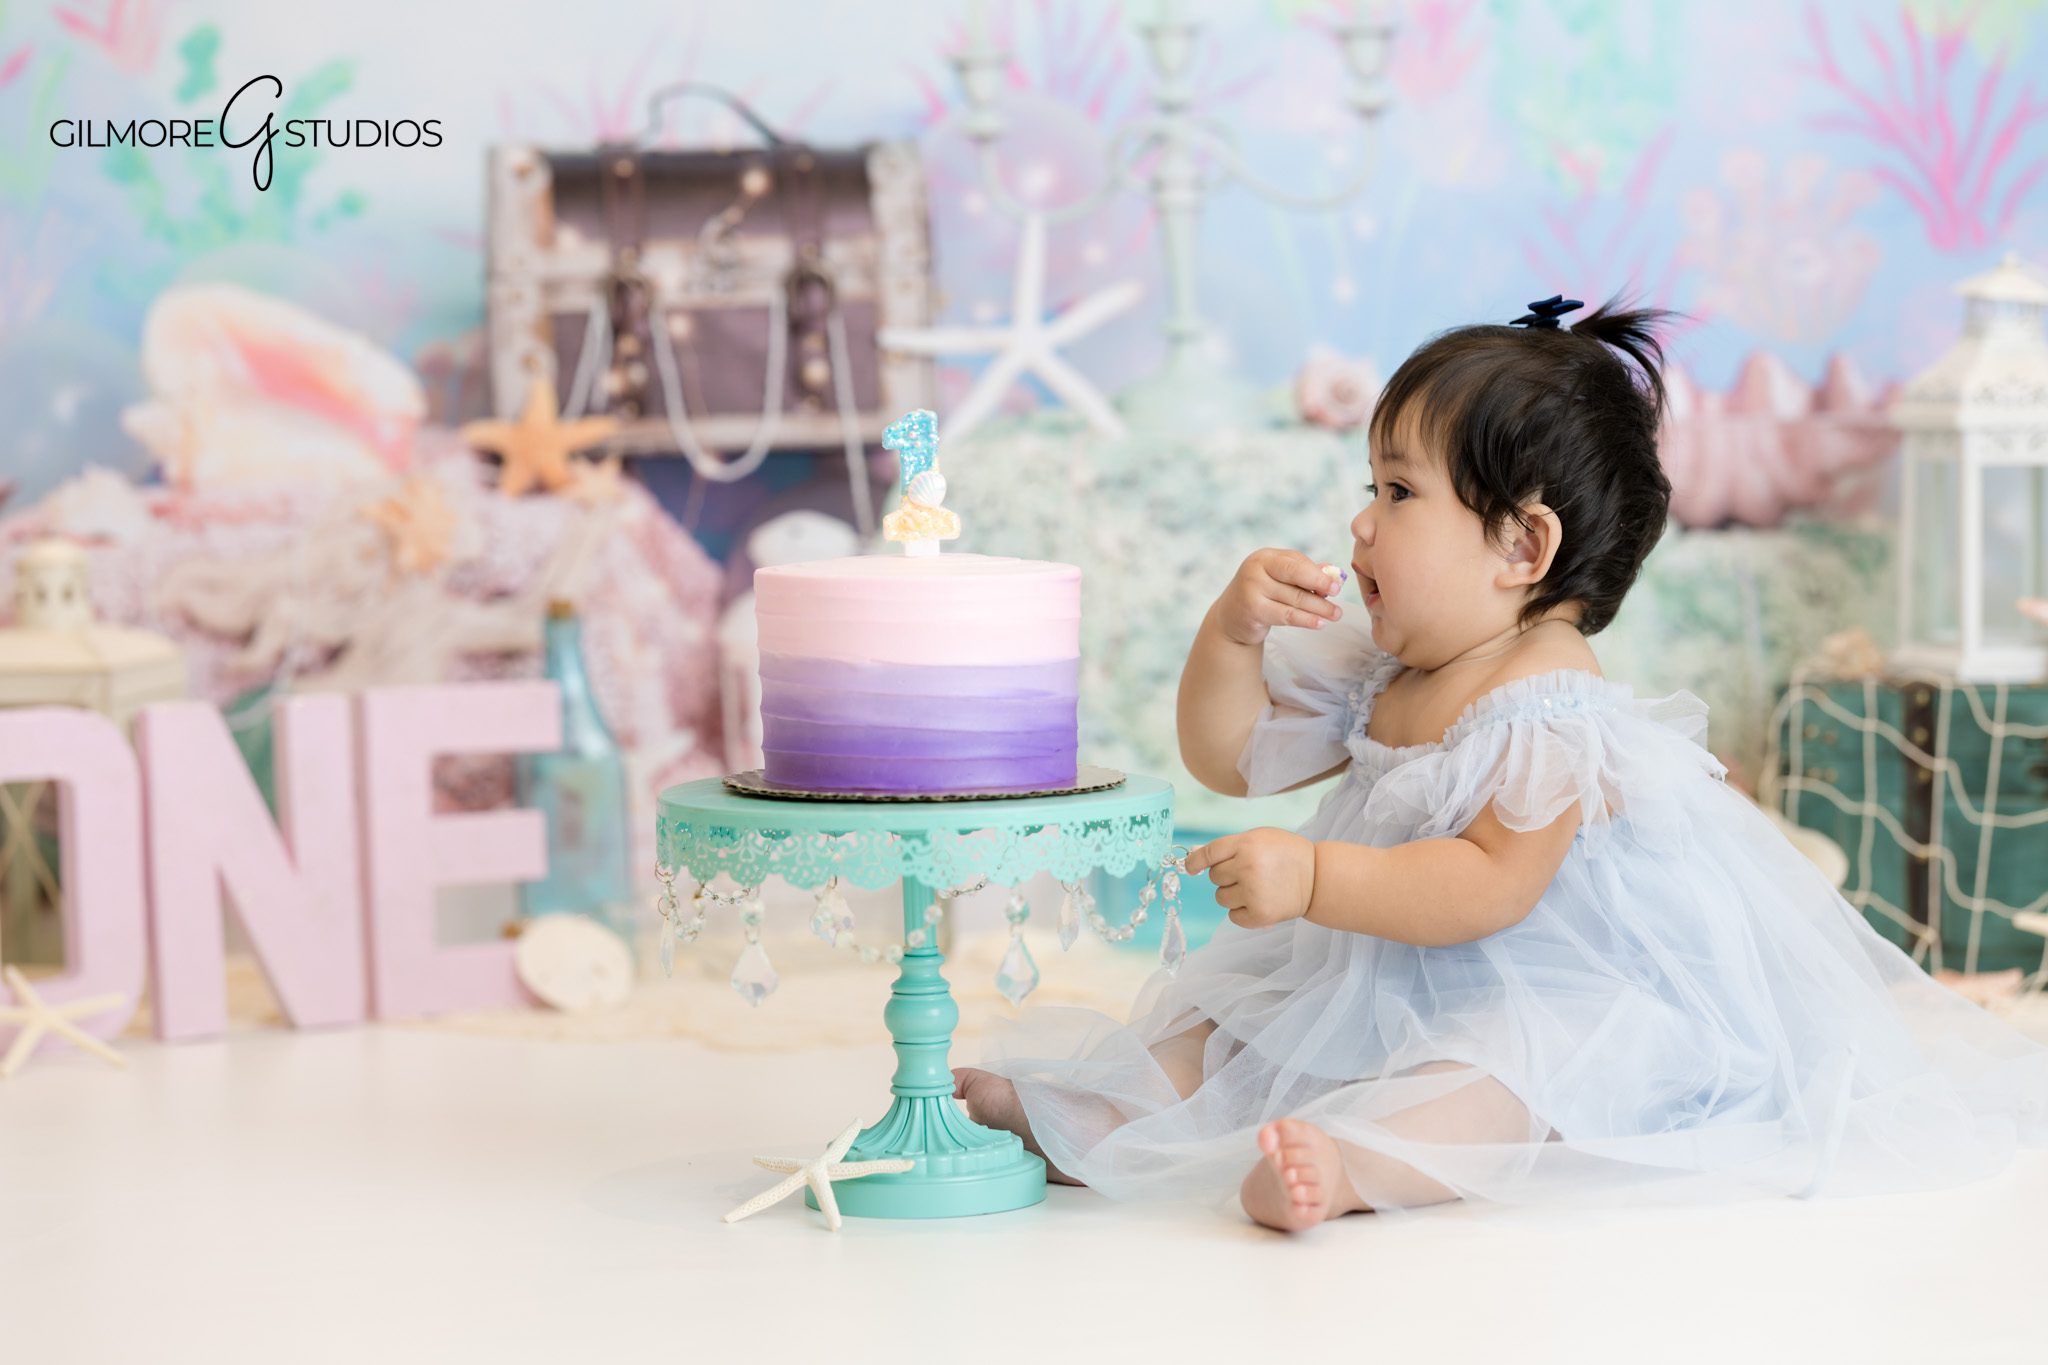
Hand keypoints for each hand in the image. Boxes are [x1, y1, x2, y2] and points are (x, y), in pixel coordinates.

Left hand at [1184, 828, 1315, 928]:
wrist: (1318, 878)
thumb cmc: (1286, 854)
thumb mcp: (1261, 838)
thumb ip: (1232, 846)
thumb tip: (1195, 860)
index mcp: (1246, 843)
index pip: (1209, 853)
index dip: (1195, 862)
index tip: (1190, 868)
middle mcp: (1247, 866)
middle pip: (1214, 877)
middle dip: (1227, 876)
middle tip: (1250, 874)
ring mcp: (1253, 892)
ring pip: (1220, 898)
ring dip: (1233, 895)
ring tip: (1256, 888)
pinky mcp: (1260, 914)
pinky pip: (1233, 916)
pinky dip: (1242, 912)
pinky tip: (1259, 902)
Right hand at [1210, 549, 1343, 646]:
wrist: (1232, 616)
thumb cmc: (1262, 594)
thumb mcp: (1280, 579)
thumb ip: (1304, 573)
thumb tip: (1334, 575)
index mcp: (1265, 557)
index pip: (1295, 562)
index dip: (1318, 573)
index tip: (1336, 585)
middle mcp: (1255, 569)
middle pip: (1295, 576)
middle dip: (1320, 587)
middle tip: (1337, 597)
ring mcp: (1251, 589)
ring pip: (1294, 599)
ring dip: (1319, 608)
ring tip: (1335, 615)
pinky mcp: (1252, 610)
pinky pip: (1286, 615)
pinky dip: (1305, 620)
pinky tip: (1319, 623)